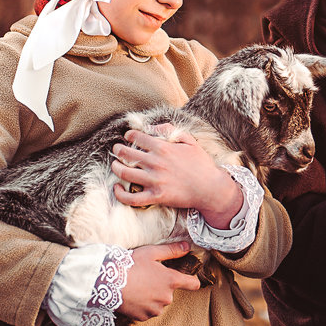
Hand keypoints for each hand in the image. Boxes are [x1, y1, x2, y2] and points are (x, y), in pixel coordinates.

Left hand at [110, 124, 242, 228]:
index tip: (128, 137)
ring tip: (115, 165)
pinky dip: (120, 194)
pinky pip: (132, 198)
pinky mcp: (155, 197)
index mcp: (163, 148)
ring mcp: (154, 181)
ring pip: (125, 173)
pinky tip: (117, 188)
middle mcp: (155, 163)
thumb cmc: (202, 164)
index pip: (138, 138)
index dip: (130, 135)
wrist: (211, 188)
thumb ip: (171, 131)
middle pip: (127, 154)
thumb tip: (153, 128)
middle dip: (118, 150)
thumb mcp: (190, 141)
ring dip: (116, 167)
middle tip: (116, 150)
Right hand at [118, 243, 202, 320]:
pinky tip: (133, 297)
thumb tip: (188, 246)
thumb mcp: (152, 253)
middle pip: (170, 292)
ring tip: (138, 287)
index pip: (193, 284)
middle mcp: (167, 297)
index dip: (192, 281)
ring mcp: (155, 309)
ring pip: (159, 303)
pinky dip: (143, 305)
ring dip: (152, 297)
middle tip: (147, 278)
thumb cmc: (130, 265)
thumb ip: (172, 250)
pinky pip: (148, 311)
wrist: (108, 283)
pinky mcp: (144, 317)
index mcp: (171, 280)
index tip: (188, 279)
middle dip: (162, 287)